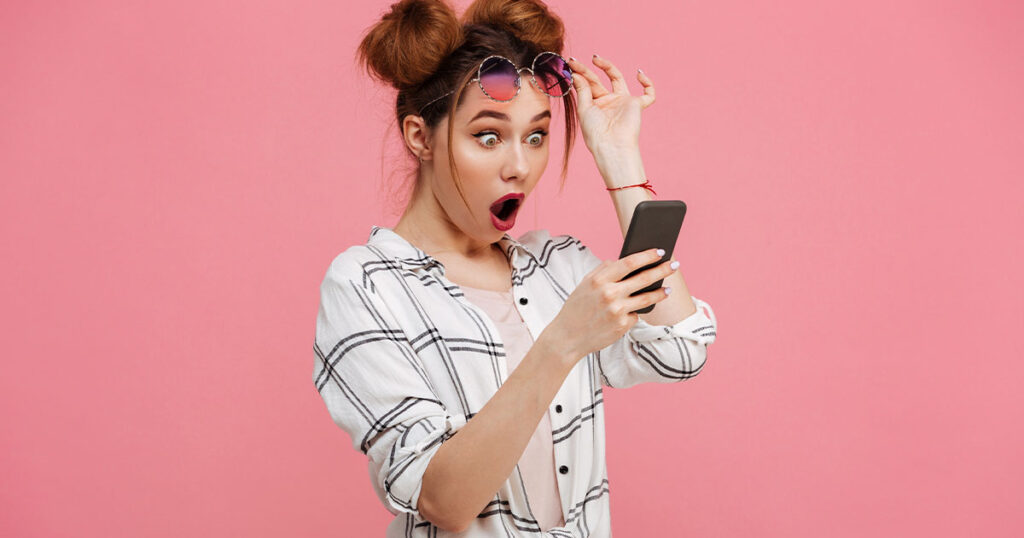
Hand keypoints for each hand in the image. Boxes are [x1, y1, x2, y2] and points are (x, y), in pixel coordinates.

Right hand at [540, 248, 676, 364]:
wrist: (567, 337)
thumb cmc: (576, 309)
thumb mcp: (584, 285)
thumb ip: (602, 271)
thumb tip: (621, 260)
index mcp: (599, 280)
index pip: (629, 263)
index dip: (647, 256)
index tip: (660, 251)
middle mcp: (609, 294)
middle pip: (644, 279)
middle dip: (662, 270)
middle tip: (674, 265)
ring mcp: (617, 311)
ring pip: (647, 298)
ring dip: (660, 293)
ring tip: (667, 289)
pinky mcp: (622, 326)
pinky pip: (635, 315)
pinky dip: (635, 312)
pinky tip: (632, 312)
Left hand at [568, 54, 655, 154]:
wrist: (611, 145)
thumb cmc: (595, 132)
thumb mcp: (584, 108)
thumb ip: (582, 89)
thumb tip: (576, 73)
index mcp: (595, 104)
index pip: (587, 85)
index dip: (579, 73)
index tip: (570, 63)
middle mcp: (609, 102)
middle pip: (599, 80)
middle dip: (588, 69)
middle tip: (576, 61)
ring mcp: (623, 102)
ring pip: (618, 79)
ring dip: (608, 67)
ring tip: (596, 59)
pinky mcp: (637, 105)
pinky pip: (648, 95)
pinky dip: (648, 84)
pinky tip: (639, 74)